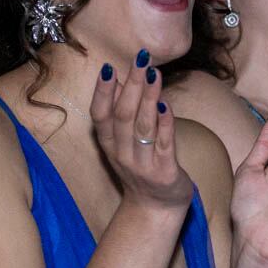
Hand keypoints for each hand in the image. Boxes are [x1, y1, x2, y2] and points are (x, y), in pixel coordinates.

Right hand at [89, 55, 192, 209]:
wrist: (156, 208)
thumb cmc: (141, 167)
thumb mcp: (122, 143)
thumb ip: (120, 113)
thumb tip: (118, 78)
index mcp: (109, 145)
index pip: (100, 115)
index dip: (102, 92)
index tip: (107, 67)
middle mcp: (122, 154)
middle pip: (123, 116)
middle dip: (131, 85)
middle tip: (140, 58)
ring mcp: (143, 165)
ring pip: (143, 126)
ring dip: (149, 97)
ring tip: (154, 73)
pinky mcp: (164, 172)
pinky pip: (164, 144)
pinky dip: (165, 123)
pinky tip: (166, 104)